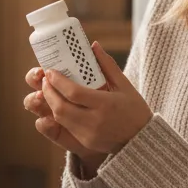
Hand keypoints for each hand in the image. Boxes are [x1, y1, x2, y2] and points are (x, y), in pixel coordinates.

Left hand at [24, 42, 152, 158]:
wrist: (142, 140)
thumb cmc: (135, 109)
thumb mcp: (125, 85)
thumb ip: (107, 65)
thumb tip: (93, 45)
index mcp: (105, 104)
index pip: (73, 92)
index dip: (57, 82)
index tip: (50, 71)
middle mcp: (95, 121)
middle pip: (61, 107)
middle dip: (48, 92)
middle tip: (45, 80)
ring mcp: (89, 134)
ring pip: (60, 118)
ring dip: (50, 103)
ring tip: (49, 90)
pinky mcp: (86, 142)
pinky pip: (66, 127)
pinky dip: (59, 114)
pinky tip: (58, 104)